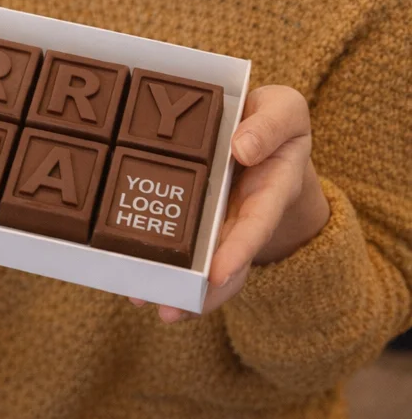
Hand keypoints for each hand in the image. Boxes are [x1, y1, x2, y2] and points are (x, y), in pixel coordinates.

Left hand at [128, 84, 330, 322]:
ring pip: (199, 260)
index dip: (238, 250)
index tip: (218, 274)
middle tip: (170, 310)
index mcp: (271, 189)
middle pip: (225, 260)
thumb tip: (241, 148)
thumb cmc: (271, 120)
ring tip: (143, 301)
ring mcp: (216, 218)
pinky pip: (178, 241)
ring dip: (174, 285)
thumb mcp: (284, 109)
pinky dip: (160, 259)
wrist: (260, 128)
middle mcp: (242, 213)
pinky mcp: (191, 214)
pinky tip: (133, 278)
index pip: (256, 224)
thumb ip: (271, 125)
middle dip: (200, 290)